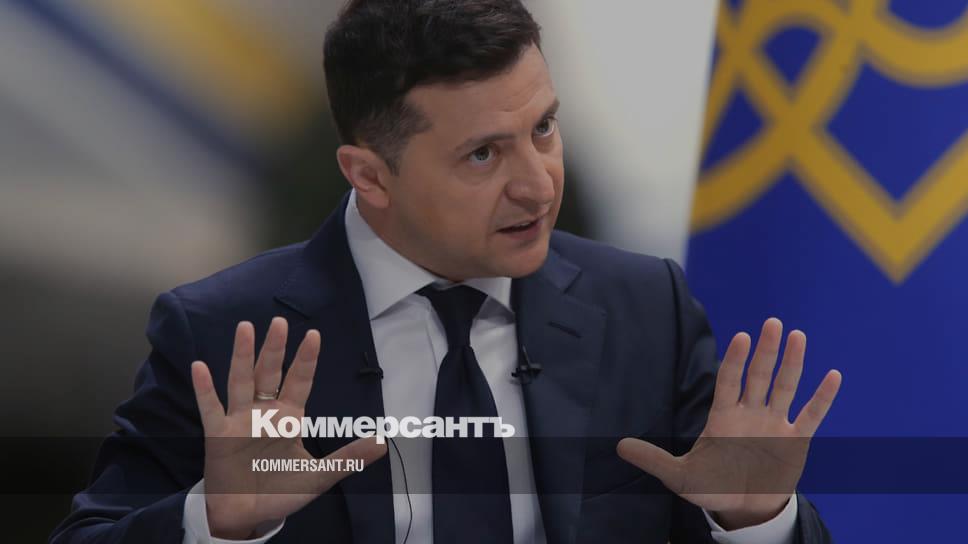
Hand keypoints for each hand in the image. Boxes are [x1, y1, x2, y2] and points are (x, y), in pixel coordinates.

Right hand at [190, 317, 386, 538]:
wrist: (247, 515)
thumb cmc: (280, 492)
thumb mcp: (318, 476)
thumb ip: (348, 458)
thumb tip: (383, 443)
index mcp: (288, 419)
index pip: (299, 382)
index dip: (306, 360)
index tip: (313, 335)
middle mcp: (264, 413)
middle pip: (269, 373)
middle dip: (274, 349)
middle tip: (279, 322)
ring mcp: (239, 421)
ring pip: (241, 381)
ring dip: (242, 356)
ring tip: (245, 329)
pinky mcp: (218, 435)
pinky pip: (211, 408)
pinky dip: (205, 389)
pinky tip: (199, 366)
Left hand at [617, 318, 840, 529]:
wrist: (743, 509)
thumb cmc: (711, 488)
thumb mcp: (679, 477)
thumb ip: (654, 460)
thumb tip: (619, 447)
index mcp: (723, 418)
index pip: (729, 382)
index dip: (734, 360)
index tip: (741, 338)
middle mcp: (750, 414)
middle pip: (759, 376)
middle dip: (765, 351)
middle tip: (772, 323)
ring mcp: (774, 424)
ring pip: (784, 387)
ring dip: (792, 364)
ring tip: (797, 336)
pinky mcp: (795, 440)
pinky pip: (811, 415)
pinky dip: (822, 398)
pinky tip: (832, 375)